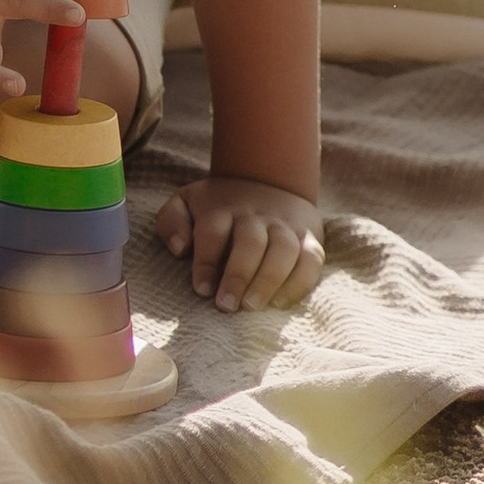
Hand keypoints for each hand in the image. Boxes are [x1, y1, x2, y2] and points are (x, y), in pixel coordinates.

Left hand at [156, 174, 323, 311]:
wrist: (268, 178)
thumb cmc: (219, 205)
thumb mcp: (187, 202)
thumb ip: (172, 221)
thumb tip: (180, 248)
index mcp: (222, 208)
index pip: (213, 232)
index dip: (206, 261)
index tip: (202, 289)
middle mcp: (256, 216)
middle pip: (251, 241)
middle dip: (239, 275)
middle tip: (227, 305)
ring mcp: (285, 226)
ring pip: (283, 250)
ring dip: (269, 280)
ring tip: (251, 306)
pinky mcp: (309, 238)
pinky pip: (311, 260)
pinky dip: (299, 282)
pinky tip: (280, 303)